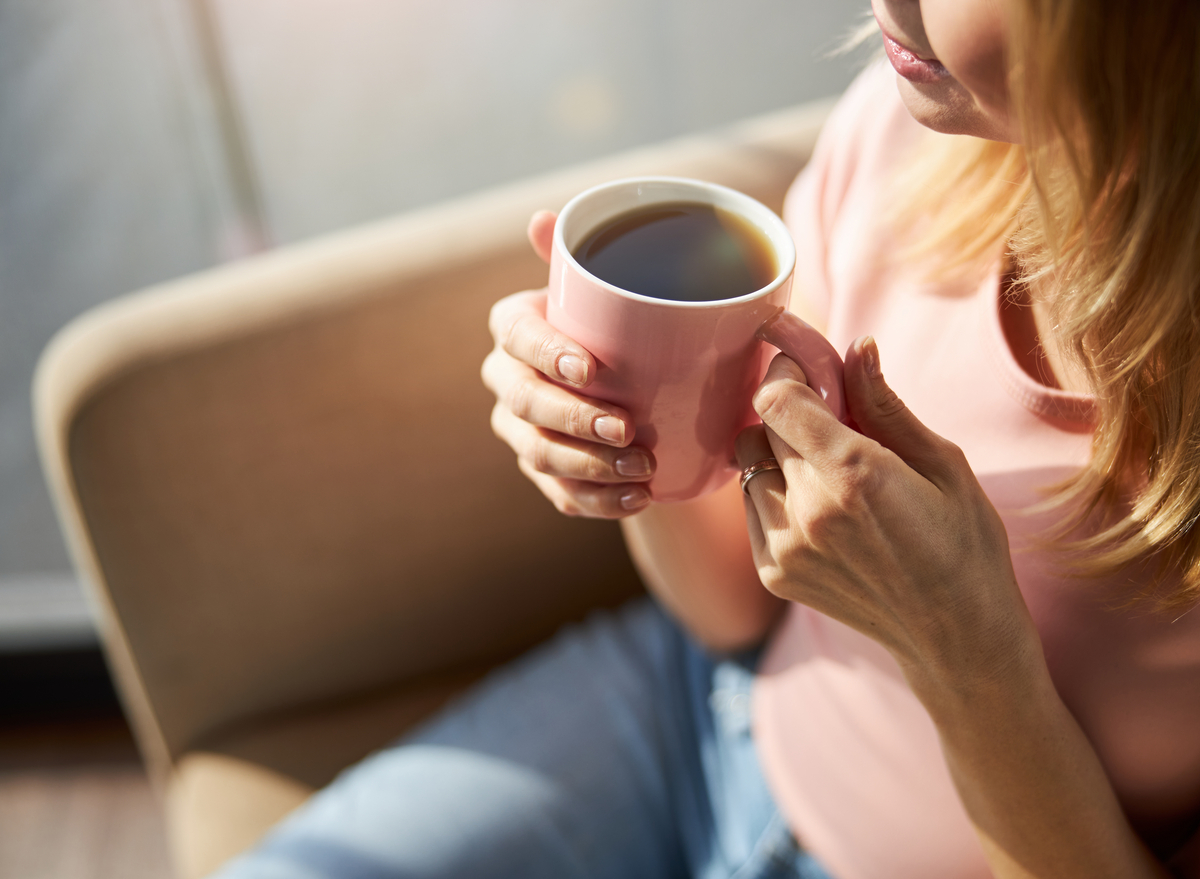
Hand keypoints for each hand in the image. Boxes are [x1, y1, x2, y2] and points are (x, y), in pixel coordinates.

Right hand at [481, 211, 655, 517]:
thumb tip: (543, 220)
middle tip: (627, 430)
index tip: (591, 368)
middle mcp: (507, 378)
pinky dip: (598, 500)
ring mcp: (520, 429)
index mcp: (515, 326)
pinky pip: (560, 492)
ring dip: (590, 466)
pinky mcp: (543, 471)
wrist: (640, 382)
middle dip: (573, 420)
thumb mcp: (614, 288)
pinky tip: (637, 497)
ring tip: (642, 470)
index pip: (517, 336)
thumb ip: (587, 255)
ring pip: (538, 454)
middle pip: (524, 403)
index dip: (547, 354)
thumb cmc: (623, 324)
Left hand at [735, 331, 1041, 694]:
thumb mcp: (943, 465)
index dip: (787, 374)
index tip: (808, 369)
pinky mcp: (773, 572)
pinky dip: (774, 494)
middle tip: (828, 417)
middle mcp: (808, 510)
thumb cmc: (964, 543)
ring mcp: (786, 546)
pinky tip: (819, 506)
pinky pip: (751, 508)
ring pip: (748, 468)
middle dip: (789, 412)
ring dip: (778, 454)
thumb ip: (885, 405)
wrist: (956, 635)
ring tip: (826, 469)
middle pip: (760, 429)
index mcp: (854, 474)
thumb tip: (855, 348)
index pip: (777, 400)